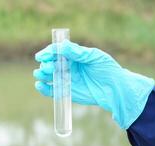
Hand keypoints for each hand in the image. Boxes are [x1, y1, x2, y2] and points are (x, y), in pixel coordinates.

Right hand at [33, 40, 154, 128]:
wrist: (115, 89)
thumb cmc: (107, 69)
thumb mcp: (94, 56)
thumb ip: (78, 52)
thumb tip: (63, 45)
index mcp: (73, 56)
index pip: (56, 52)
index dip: (47, 52)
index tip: (42, 55)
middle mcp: (67, 67)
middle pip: (50, 63)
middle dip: (45, 63)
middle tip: (48, 66)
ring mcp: (66, 79)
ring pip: (48, 76)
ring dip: (41, 74)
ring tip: (40, 73)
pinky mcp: (66, 92)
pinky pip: (51, 90)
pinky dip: (43, 88)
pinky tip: (39, 85)